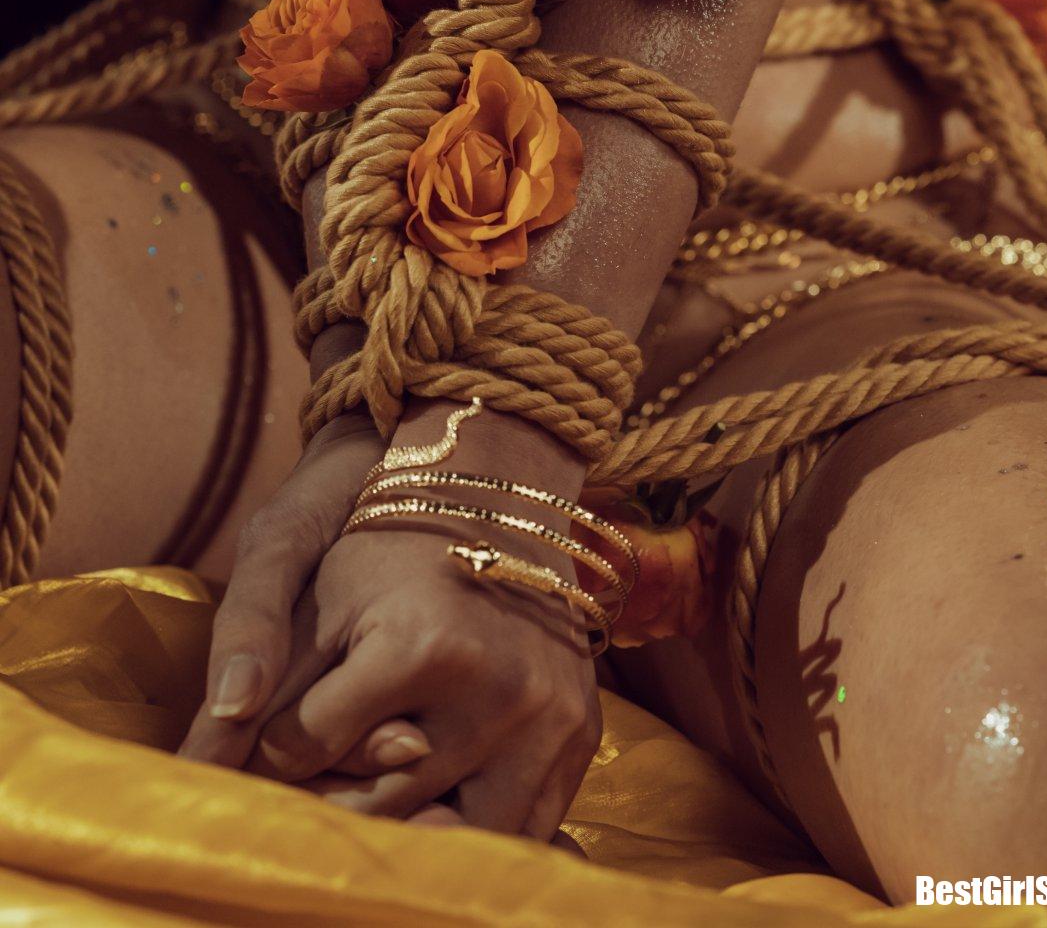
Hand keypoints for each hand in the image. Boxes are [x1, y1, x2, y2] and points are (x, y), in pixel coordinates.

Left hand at [180, 401, 601, 839]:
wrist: (494, 491)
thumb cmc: (380, 533)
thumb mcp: (304, 572)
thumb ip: (243, 659)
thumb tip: (190, 766)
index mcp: (421, 645)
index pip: (304, 750)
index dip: (277, 736)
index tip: (285, 708)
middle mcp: (497, 688)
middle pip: (374, 801)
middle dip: (334, 782)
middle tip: (333, 735)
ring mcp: (548, 717)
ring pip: (443, 831)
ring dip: (401, 812)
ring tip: (382, 755)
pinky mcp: (582, 737)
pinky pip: (518, 830)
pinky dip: (471, 826)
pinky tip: (442, 790)